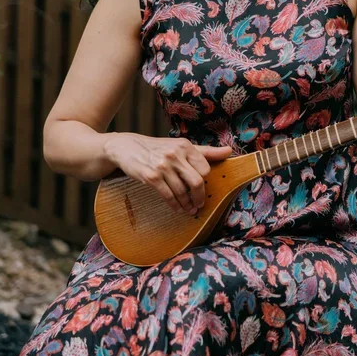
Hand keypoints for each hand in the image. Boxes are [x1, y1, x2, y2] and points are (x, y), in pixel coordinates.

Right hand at [103, 134, 231, 215]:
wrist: (127, 147)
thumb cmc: (158, 148)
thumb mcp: (181, 146)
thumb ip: (206, 151)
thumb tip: (230, 151)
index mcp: (185, 146)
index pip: (205, 169)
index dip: (206, 183)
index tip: (205, 191)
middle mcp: (175, 154)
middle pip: (197, 181)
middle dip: (200, 197)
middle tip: (199, 205)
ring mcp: (162, 166)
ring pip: (182, 191)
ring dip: (187, 204)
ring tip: (189, 209)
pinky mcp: (151, 176)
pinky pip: (167, 195)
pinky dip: (174, 205)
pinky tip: (177, 208)